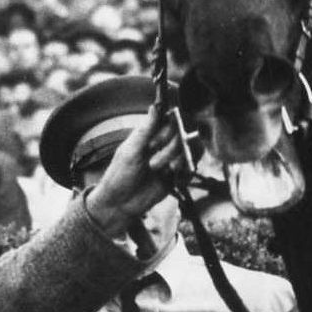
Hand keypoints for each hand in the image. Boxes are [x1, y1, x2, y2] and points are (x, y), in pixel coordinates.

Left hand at [79, 107, 188, 244]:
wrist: (121, 204)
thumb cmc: (120, 174)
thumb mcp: (130, 151)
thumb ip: (145, 130)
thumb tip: (154, 107)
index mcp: (151, 134)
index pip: (171, 119)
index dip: (173, 124)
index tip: (168, 133)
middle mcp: (164, 144)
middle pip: (183, 134)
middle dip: (170, 147)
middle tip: (153, 162)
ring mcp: (172, 159)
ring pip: (190, 150)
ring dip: (178, 160)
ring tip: (165, 171)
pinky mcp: (177, 176)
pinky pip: (191, 169)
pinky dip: (185, 173)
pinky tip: (173, 179)